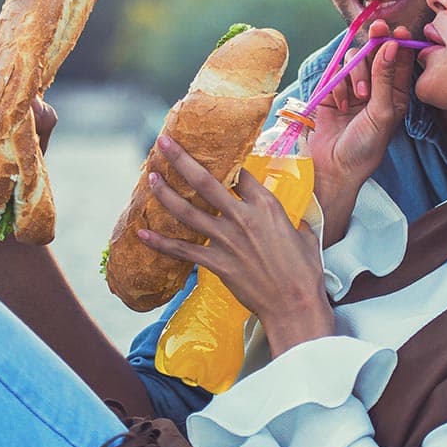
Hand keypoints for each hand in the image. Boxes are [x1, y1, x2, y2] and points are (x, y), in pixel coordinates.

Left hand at [138, 135, 331, 348]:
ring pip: (187, 211)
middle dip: (181, 159)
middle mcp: (242, 217)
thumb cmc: (305, 272)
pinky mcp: (216, 263)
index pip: (240, 173)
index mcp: (266, 206)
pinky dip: (160, 242)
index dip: (226, 160)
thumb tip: (289, 221)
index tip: (213, 152)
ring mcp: (226, 240)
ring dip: (166, 193)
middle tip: (163, 142)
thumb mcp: (304, 235)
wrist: (294, 304)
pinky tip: (142, 232)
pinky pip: (182, 250)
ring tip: (151, 177)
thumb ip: (291, 222)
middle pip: (205, 182)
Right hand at [310, 21, 413, 241]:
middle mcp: (376, 88)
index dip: (399, 43)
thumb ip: (385, 77)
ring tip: (357, 95)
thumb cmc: (365, 146)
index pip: (400, 61)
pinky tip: (340, 104)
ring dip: (356, 72)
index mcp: (396, 95)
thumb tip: (390, 44)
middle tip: (377, 29)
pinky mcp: (332, 91)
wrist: (333, 167)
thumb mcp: (382, 112)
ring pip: (355, 59)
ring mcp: (353, 88)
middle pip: (376, 53)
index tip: (398, 30)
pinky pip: (335, 72)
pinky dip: (338, 85)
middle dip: (376, 42)